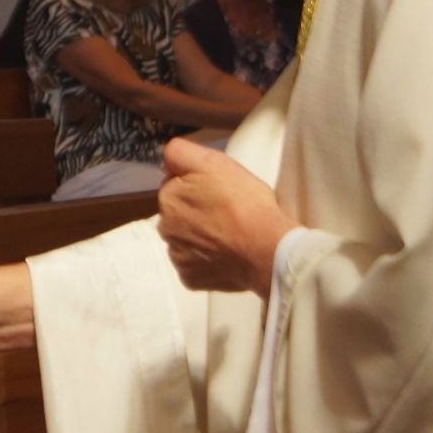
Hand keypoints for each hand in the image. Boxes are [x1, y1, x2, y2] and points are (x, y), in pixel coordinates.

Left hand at [157, 138, 297, 295]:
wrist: (267, 250)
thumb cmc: (245, 202)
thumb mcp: (214, 162)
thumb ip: (180, 153)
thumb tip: (165, 160)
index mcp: (168, 198)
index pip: (175, 185)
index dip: (196, 185)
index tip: (217, 191)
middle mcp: (164, 228)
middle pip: (178, 213)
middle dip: (195, 211)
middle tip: (226, 213)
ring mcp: (176, 256)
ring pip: (185, 239)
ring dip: (199, 237)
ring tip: (228, 237)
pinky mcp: (189, 278)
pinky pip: (193, 265)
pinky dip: (205, 261)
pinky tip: (225, 256)